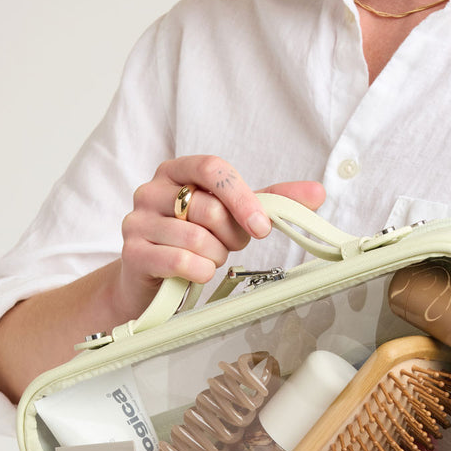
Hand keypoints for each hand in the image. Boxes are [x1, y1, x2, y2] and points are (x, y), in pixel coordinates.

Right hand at [116, 155, 325, 319]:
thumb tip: (318, 193)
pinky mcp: (132, 253)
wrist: (151, 282)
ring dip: (214, 258)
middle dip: (230, 237)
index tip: (262, 227)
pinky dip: (199, 273)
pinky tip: (195, 274)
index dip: (241, 197)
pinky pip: (181, 262)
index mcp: (176, 172)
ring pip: (197, 239)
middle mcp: (151, 190)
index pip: (212, 168)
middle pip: (209, 209)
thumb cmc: (194, 243)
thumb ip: (269, 202)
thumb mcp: (231, 218)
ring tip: (206, 259)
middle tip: (226, 247)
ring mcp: (137, 221)